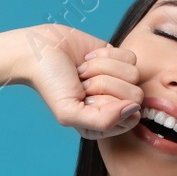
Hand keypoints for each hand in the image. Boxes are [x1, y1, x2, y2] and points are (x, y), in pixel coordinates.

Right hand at [15, 24, 144, 139]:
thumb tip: (134, 108)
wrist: (41, 50)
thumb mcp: (70, 113)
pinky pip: (130, 58)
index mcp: (105, 125)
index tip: (86, 100)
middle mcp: (116, 105)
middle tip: (83, 85)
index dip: (109, 105)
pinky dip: (106, 55)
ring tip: (83, 72)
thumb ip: (103, 121)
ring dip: (102, 69)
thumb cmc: (52, 84)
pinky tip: (89, 59)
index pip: (131, 118)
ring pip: (133, 75)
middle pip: (135, 95)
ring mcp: (119, 81)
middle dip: (104, 85)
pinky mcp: (118, 59)